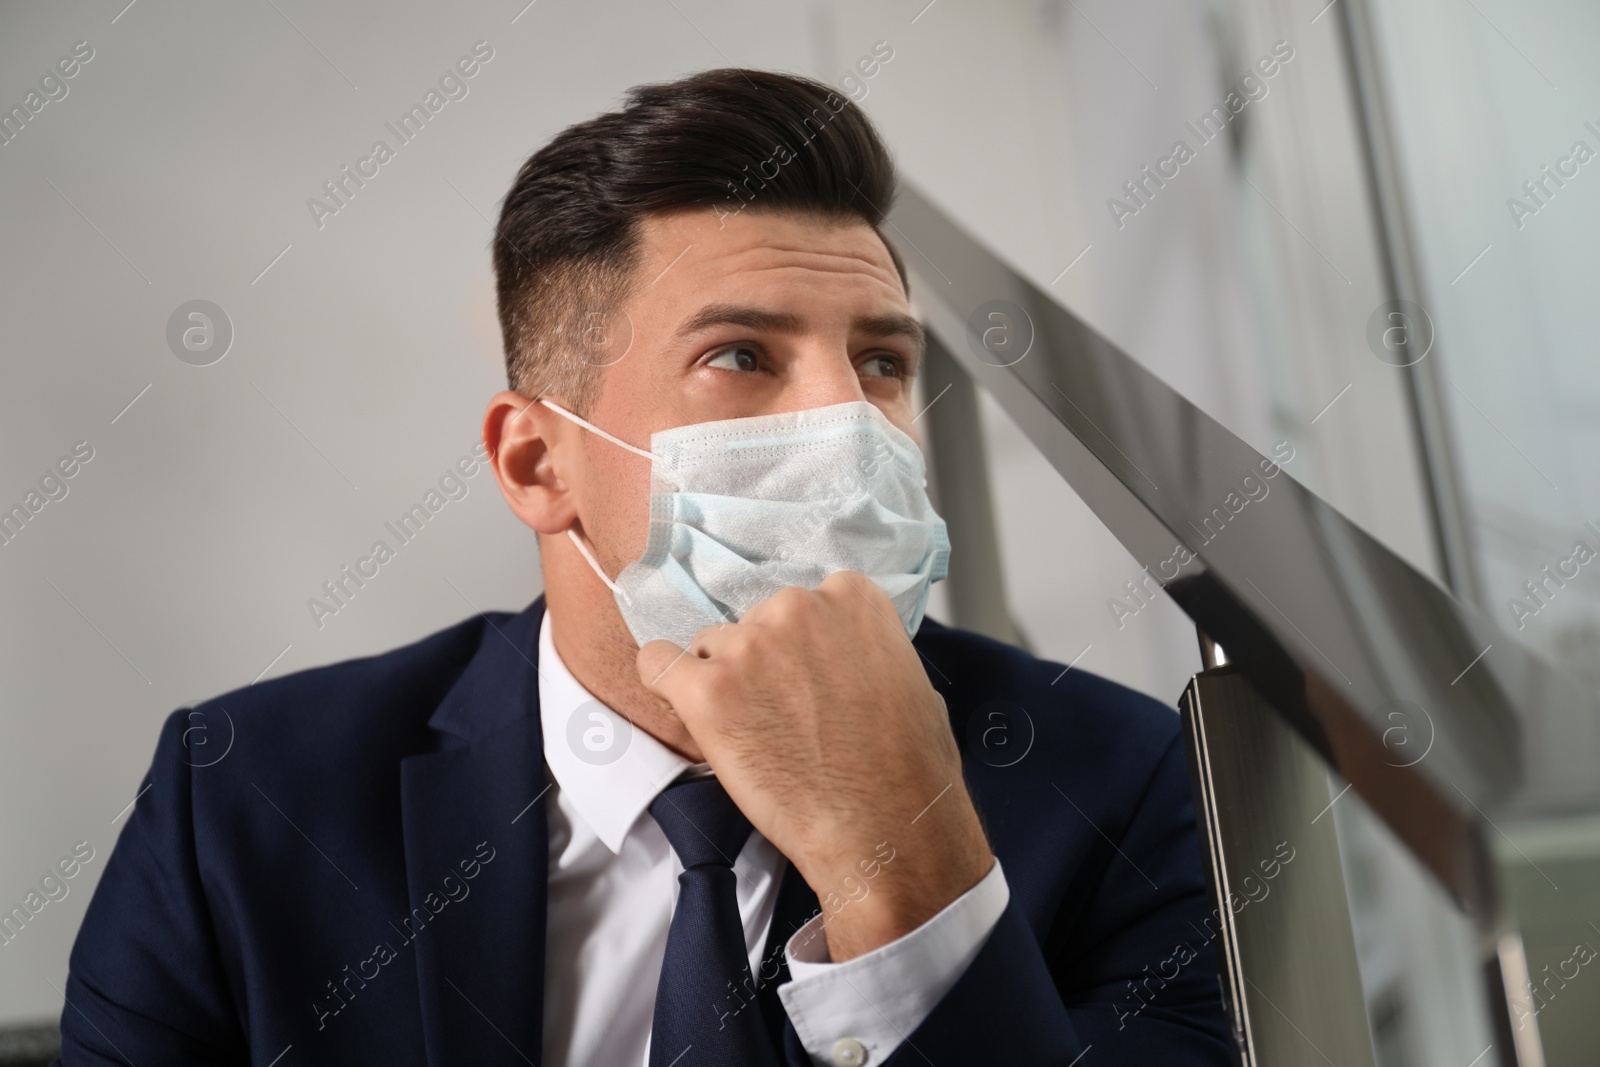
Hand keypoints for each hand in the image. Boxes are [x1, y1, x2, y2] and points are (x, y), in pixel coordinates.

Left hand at [637, 571, 993, 960]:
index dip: (796, 648)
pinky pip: (656, 664)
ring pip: (709, 648)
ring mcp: (749, 645)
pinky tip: (684, 710)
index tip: (803, 681)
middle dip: (759, 665)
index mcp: (850, 596)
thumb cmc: (908, 770)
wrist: (886, 829)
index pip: (798, 604)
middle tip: (781, 718)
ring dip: (722, 684)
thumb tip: (839, 657)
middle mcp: (796, 605)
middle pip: (751, 622)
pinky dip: (664, 685)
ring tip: (754, 736)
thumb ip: (862, 648)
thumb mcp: (908, 678)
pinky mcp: (707, 690)